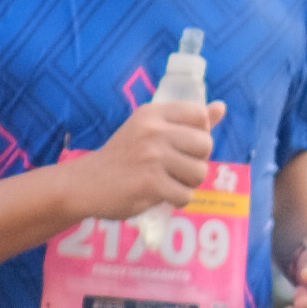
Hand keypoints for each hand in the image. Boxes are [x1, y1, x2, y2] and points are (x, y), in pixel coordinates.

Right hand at [73, 91, 223, 222]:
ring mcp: (152, 157)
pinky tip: (160, 195)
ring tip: (168, 182)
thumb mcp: (149, 129)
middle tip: (175, 168)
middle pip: (205, 145)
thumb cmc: (123, 156)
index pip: (200, 115)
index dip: (199, 134)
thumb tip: (221, 107)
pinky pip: (185, 195)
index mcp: (153, 113)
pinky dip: (176, 200)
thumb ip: (186, 120)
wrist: (85, 183)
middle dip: (196, 161)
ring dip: (187, 183)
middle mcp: (153, 130)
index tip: (182, 145)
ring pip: (199, 173)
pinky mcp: (150, 183)